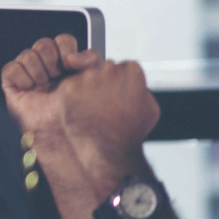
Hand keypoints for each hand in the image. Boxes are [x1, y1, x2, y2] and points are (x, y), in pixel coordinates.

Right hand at [2, 35, 100, 179]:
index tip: (71, 64)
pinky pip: (11, 68)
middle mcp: (48, 69)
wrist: (68, 138)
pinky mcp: (13, 85)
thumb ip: (90, 61)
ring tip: (45, 85)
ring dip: (39, 70)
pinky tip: (31, 89)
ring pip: (27, 54)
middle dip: (52, 59)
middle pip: (44, 43)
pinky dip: (23, 77)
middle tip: (57, 76)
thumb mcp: (95, 83)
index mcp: (68, 66)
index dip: (66, 48)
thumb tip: (73, 56)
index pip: (62, 41)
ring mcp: (30, 77)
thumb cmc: (82, 115)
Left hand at [55, 60, 161, 187]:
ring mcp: (87, 78)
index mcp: (131, 71)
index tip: (120, 95)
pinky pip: (70, 87)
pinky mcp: (68, 87)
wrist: (109, 150)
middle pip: (103, 69)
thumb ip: (141, 88)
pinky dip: (73, 98)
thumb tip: (134, 84)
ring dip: (87, 89)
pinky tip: (82, 111)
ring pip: (85, 76)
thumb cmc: (130, 132)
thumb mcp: (150, 107)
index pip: (123, 67)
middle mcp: (108, 69)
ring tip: (95, 111)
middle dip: (104, 82)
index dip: (121, 83)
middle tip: (106, 104)